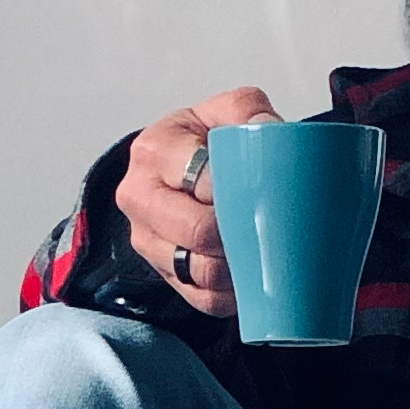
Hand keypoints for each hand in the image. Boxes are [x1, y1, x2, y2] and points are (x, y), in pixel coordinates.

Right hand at [114, 88, 278, 320]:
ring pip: (198, 270)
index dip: (234, 189)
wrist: (175, 168)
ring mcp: (147, 241)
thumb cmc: (202, 140)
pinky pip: (200, 298)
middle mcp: (139, 198)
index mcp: (153, 151)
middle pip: (196, 231)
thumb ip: (247, 109)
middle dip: (237, 231)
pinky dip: (230, 293)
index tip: (259, 189)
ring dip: (236, 266)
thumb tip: (270, 130)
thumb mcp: (222, 111)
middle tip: (268, 222)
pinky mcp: (162, 274)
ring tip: (261, 249)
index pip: (198, 178)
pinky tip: (250, 275)